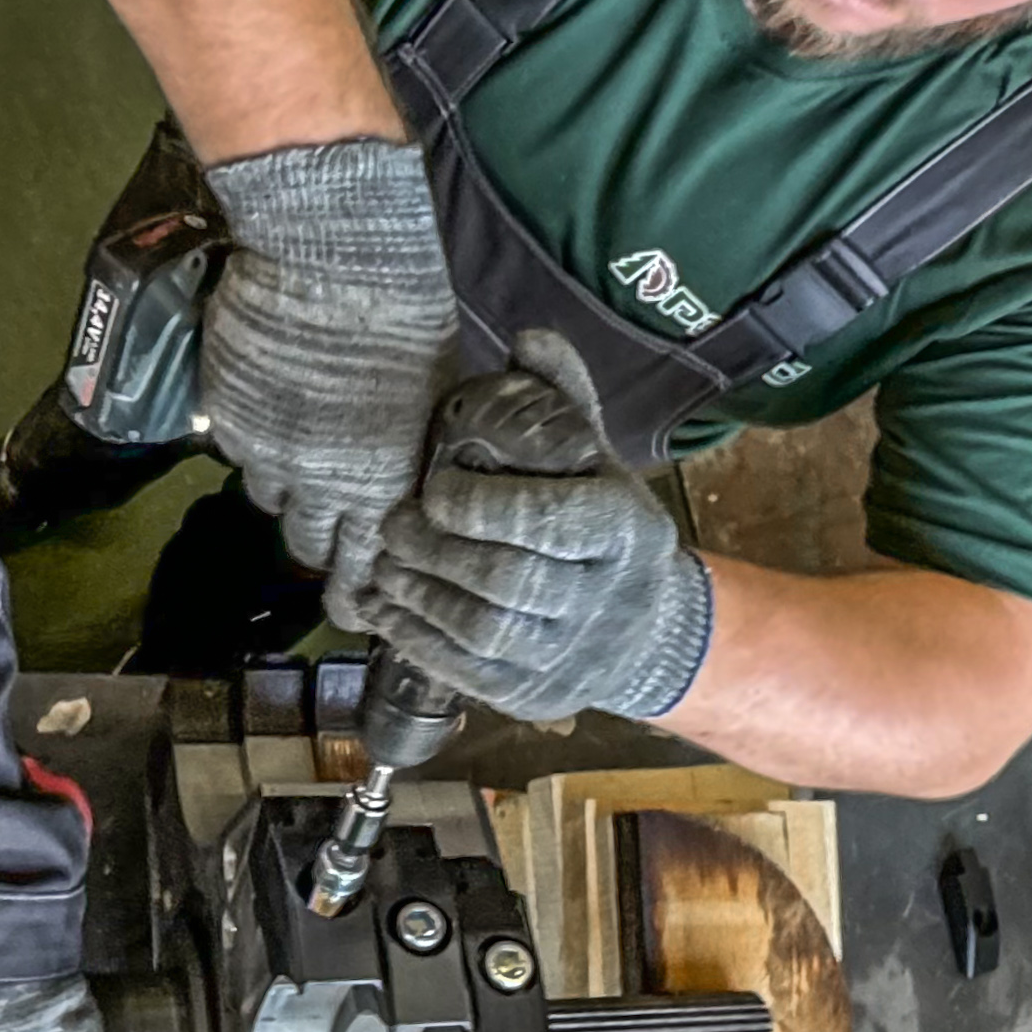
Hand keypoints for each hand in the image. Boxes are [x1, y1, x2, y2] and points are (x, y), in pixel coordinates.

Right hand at [200, 140, 455, 595]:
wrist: (329, 258)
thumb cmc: (407, 316)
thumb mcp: (436, 396)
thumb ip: (413, 454)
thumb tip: (409, 481)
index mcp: (376, 485)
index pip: (359, 570)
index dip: (354, 595)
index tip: (354, 605)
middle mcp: (314, 484)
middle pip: (304, 546)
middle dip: (318, 541)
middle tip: (325, 527)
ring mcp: (262, 452)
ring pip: (268, 495)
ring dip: (285, 484)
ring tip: (300, 447)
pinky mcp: (225, 417)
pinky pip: (238, 449)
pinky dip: (254, 438)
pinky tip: (271, 404)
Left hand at [362, 330, 713, 720]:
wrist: (647, 630)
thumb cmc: (600, 525)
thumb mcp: (596, 458)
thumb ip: (561, 398)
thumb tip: (525, 337)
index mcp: (625, 529)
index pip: (555, 521)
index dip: (486, 508)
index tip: (434, 490)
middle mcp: (606, 597)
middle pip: (509, 579)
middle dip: (438, 552)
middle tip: (392, 525)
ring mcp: (572, 654)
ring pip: (485, 629)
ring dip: (419, 596)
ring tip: (384, 565)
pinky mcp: (536, 694)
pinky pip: (468, 672)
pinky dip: (416, 639)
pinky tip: (386, 608)